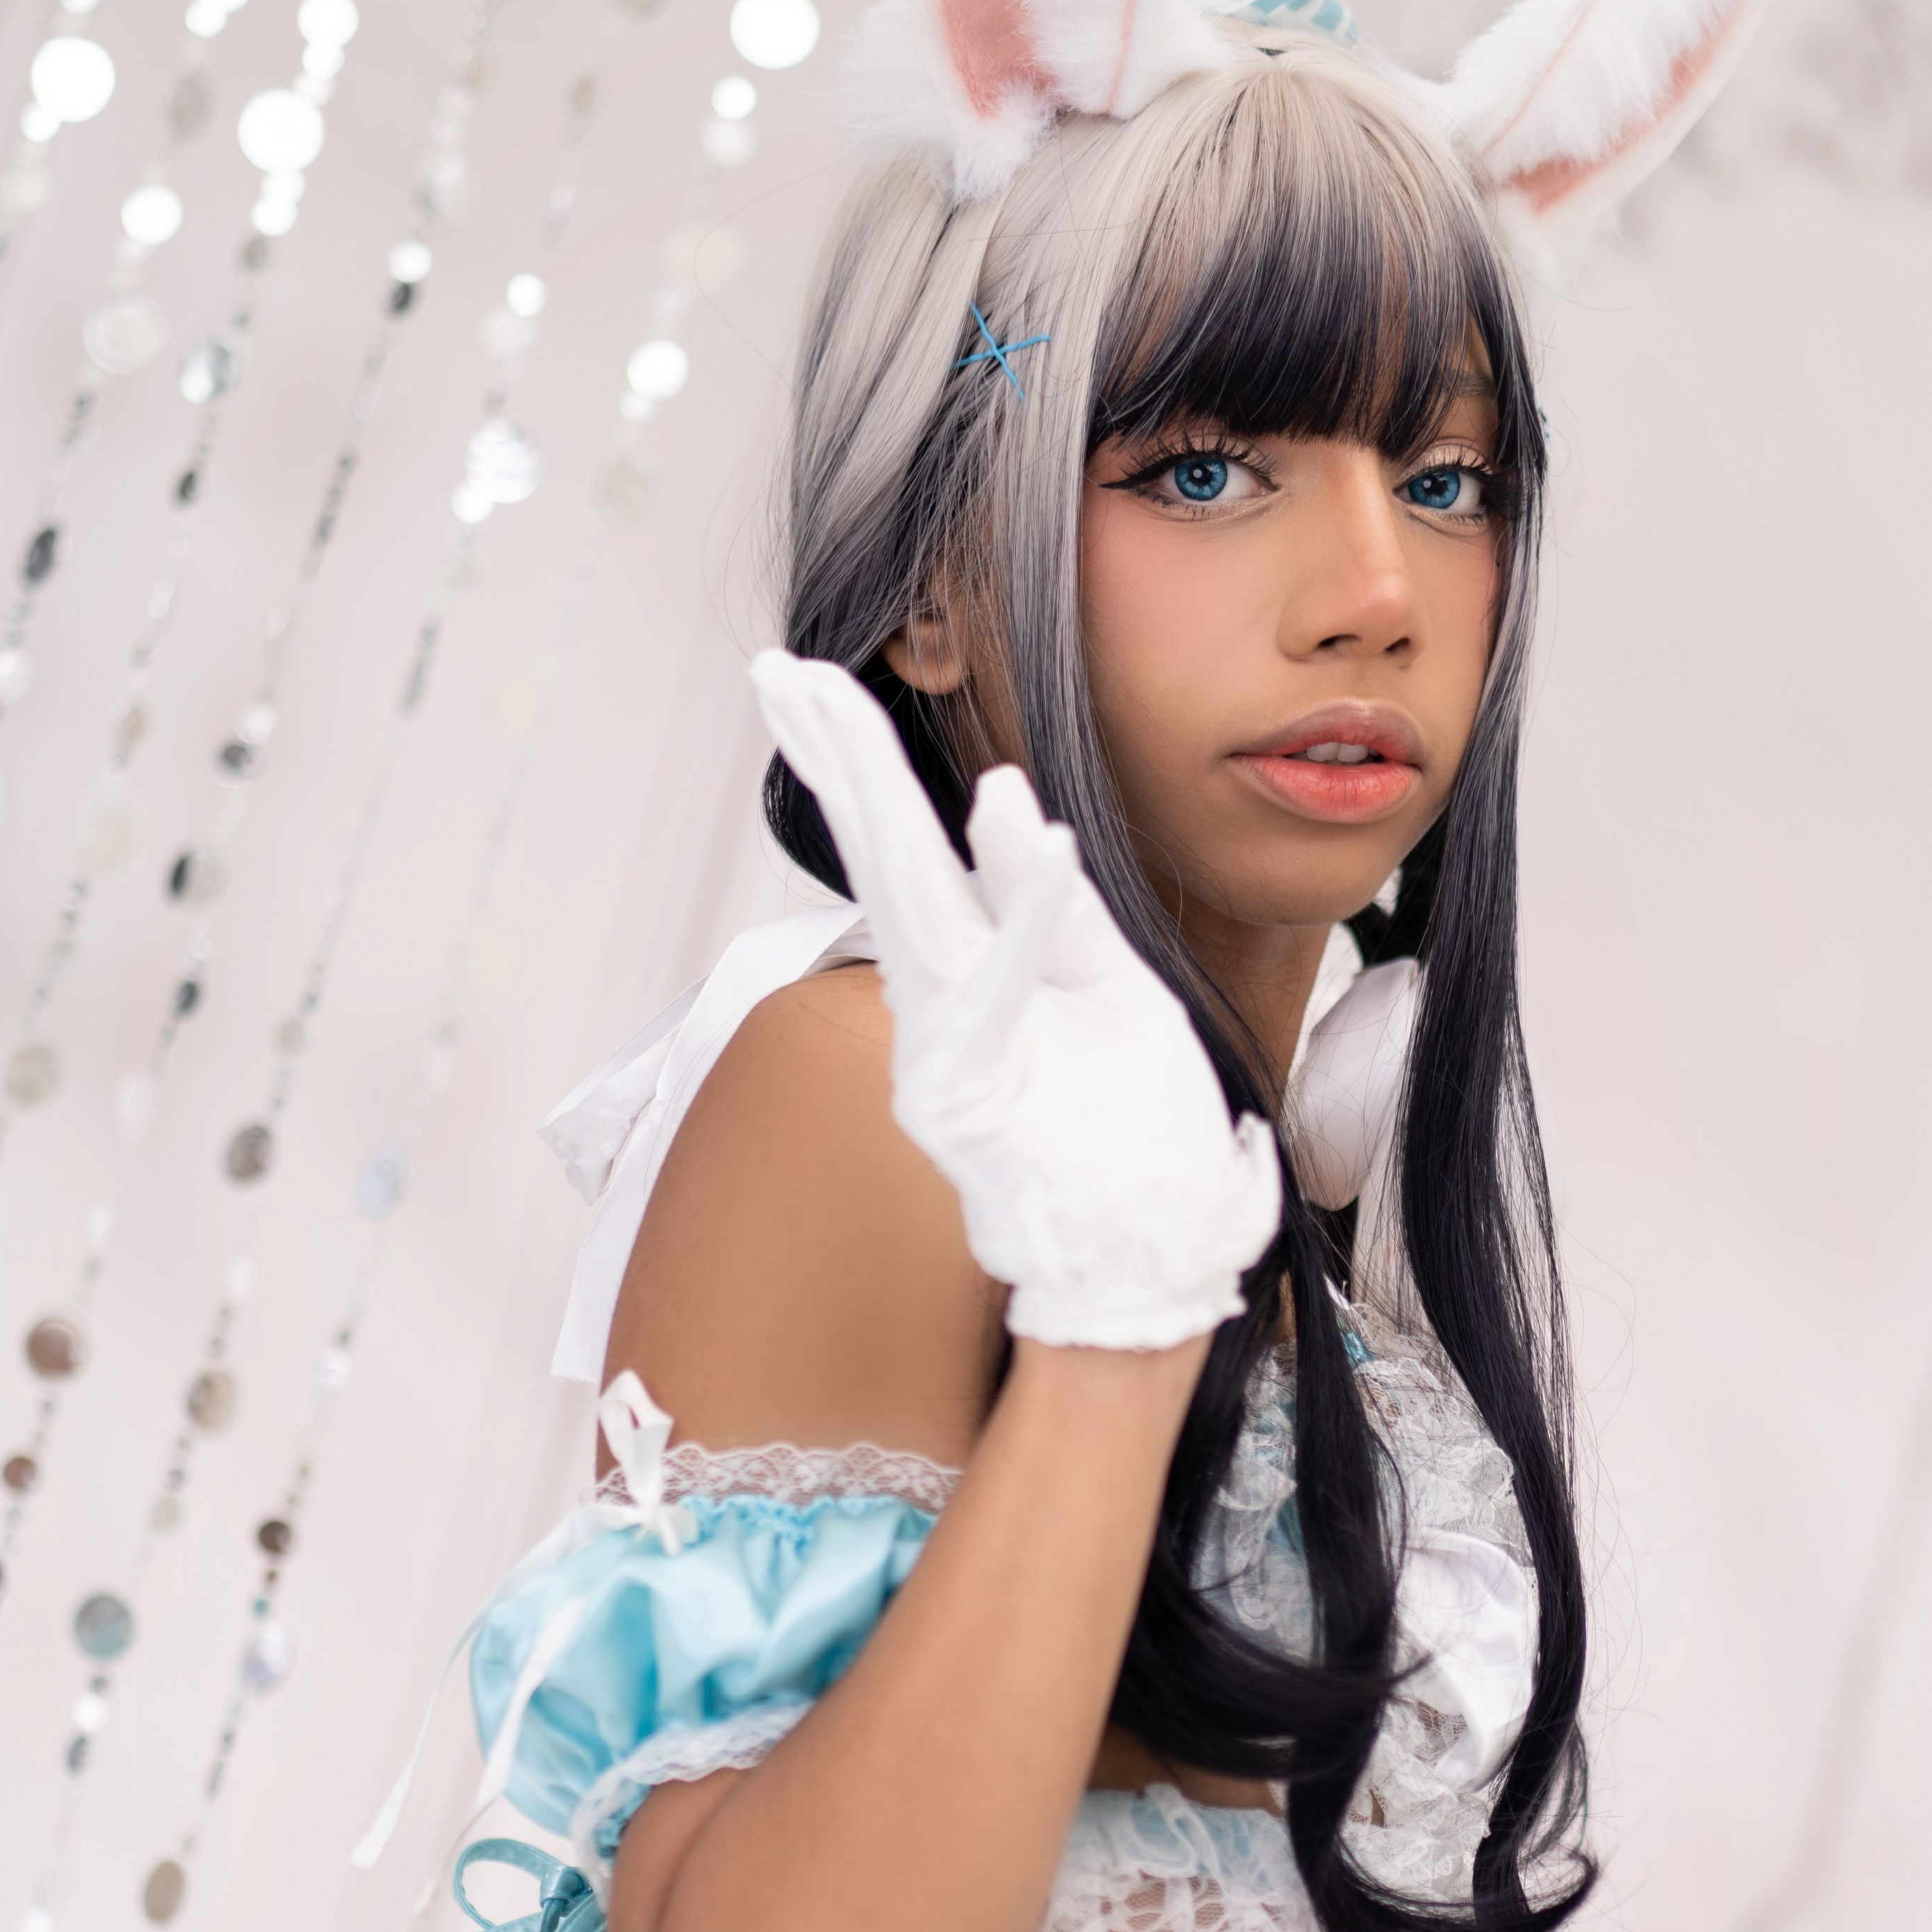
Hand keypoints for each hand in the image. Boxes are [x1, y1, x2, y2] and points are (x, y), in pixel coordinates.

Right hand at [751, 650, 1280, 1350]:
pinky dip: (1024, 912)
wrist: (1153, 1266)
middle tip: (778, 665)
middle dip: (838, 761)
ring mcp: (946, 1063)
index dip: (865, 767)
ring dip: (883, 802)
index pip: (912, 855)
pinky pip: (1003, 989)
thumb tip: (1000, 799)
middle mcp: (941, 1018)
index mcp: (976, 983)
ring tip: (837, 702)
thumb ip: (1054, 911)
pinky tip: (1020, 822)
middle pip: (887, 865)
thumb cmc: (1133, 1143)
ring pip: (911, 912)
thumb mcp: (1114, 997)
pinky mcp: (975, 1107)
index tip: (817, 685)